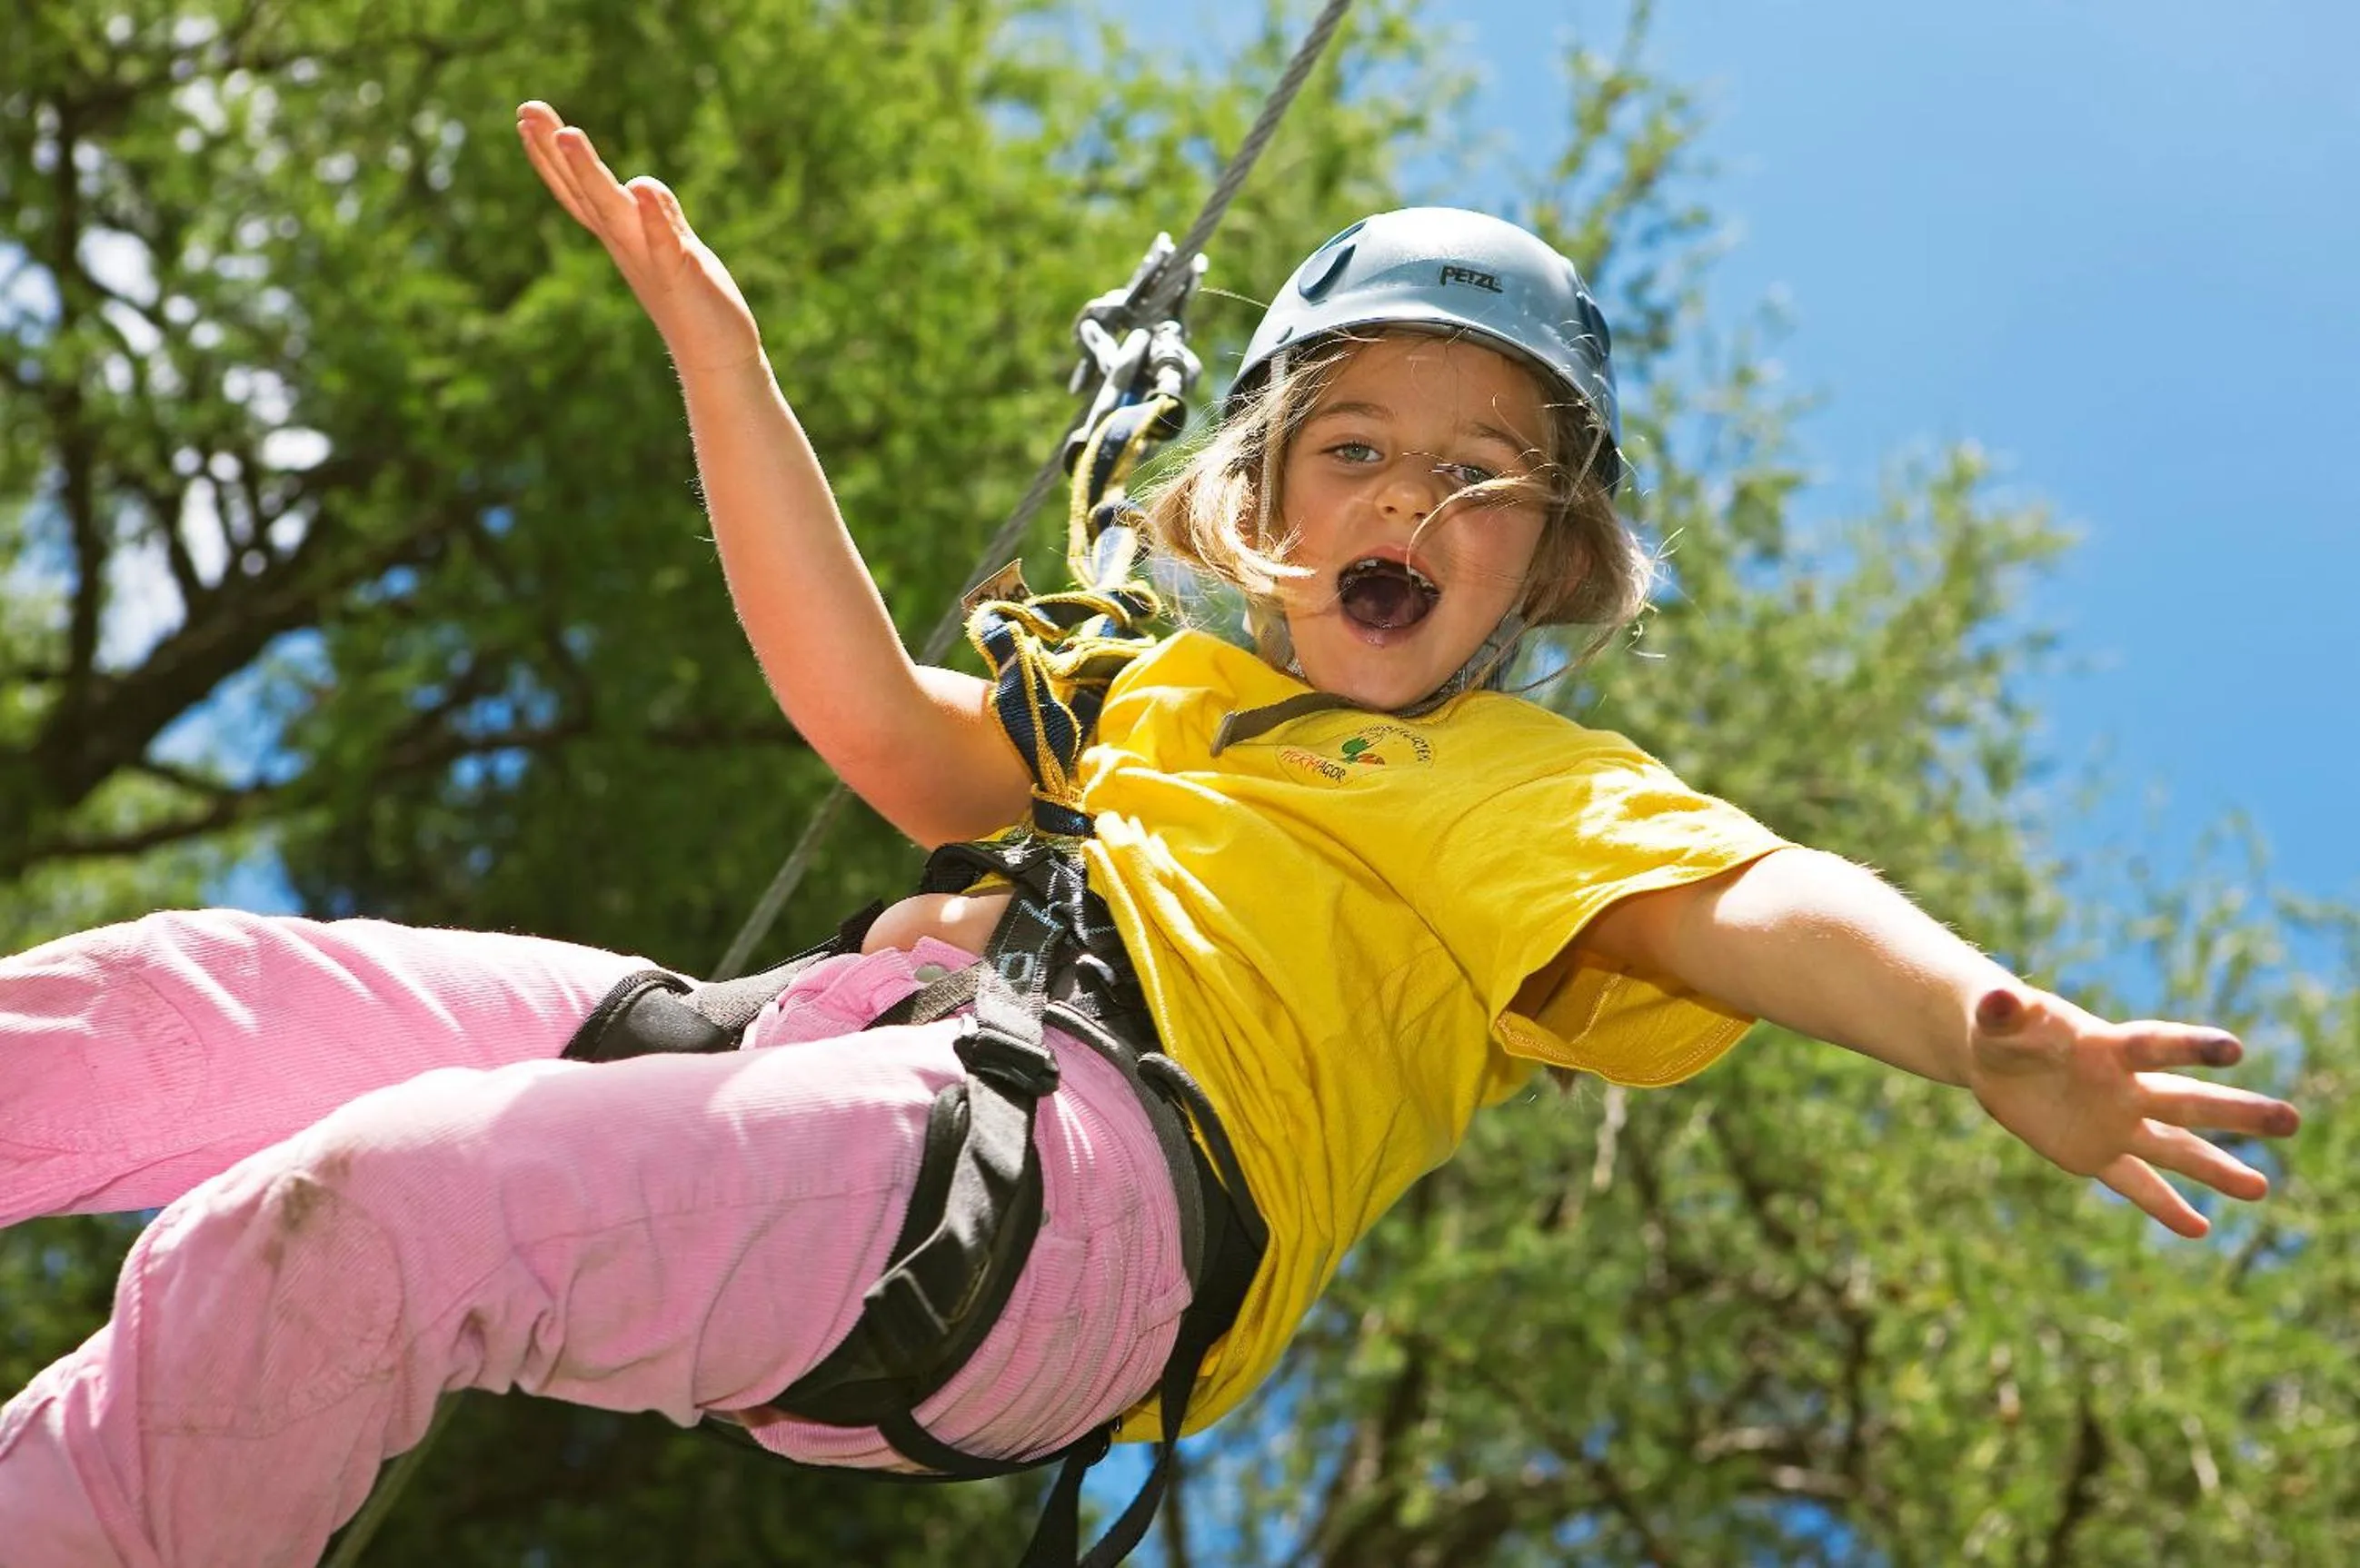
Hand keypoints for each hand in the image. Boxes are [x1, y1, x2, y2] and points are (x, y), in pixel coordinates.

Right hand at [516, 101, 762, 374]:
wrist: (717, 358)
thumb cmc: (695, 303)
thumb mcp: (674, 248)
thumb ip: (659, 217)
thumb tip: (641, 186)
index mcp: (622, 237)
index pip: (579, 192)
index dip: (551, 157)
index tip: (527, 116)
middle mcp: (628, 245)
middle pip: (584, 193)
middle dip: (554, 153)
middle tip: (526, 110)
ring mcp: (651, 260)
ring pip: (614, 212)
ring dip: (590, 174)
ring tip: (567, 133)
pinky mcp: (683, 277)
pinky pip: (665, 245)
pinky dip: (655, 219)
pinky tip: (643, 190)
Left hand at [1966, 986, 2299, 1237]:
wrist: (1995, 1055)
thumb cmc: (2003, 1025)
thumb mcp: (1997, 1016)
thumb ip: (2003, 1008)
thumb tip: (1996, 995)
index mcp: (2106, 1047)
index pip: (2154, 1045)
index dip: (2189, 1047)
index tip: (2233, 1049)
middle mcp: (2123, 1088)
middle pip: (2184, 1102)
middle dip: (2234, 1112)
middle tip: (2290, 1120)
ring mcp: (2113, 1124)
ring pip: (2172, 1149)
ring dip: (2215, 1169)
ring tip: (2261, 1189)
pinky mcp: (2093, 1154)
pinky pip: (2135, 1183)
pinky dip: (2164, 1206)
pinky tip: (2200, 1228)